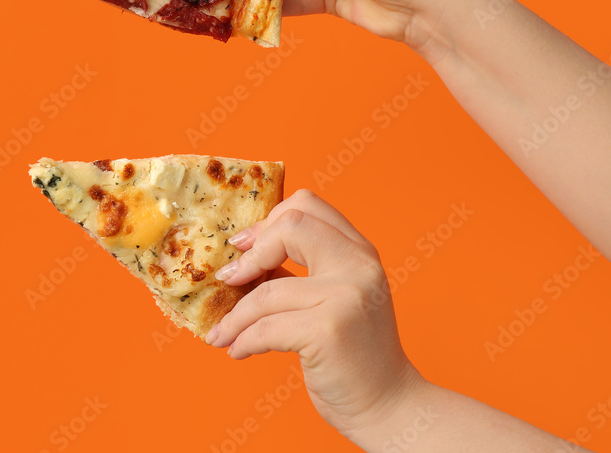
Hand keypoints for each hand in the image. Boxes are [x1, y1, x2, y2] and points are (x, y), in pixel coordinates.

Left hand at [206, 189, 424, 438]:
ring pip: (267, 291)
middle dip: (249, 254)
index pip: (308, 205)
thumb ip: (300, 273)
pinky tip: (237, 351)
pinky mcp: (328, 330)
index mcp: (359, 252)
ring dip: (234, 317)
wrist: (388, 405)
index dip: (267, 220)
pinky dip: (243, 340)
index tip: (243, 245)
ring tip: (222, 334)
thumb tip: (242, 259)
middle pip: (290, 226)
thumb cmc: (352, 354)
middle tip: (228, 280)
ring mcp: (345, 296)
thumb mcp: (334, 299)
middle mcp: (358, 265)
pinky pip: (266, 328)